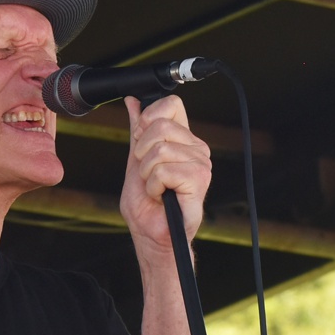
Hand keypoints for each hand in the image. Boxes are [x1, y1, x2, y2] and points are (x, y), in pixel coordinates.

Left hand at [119, 93, 211, 250]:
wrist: (152, 233)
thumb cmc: (147, 204)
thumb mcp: (135, 160)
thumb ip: (138, 131)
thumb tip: (133, 101)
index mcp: (183, 140)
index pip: (172, 105)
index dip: (150, 117)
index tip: (141, 141)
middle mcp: (196, 149)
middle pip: (160, 126)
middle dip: (141, 153)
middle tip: (148, 175)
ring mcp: (201, 164)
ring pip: (159, 150)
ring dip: (147, 174)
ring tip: (156, 188)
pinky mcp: (199, 180)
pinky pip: (163, 171)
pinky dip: (153, 187)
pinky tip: (161, 196)